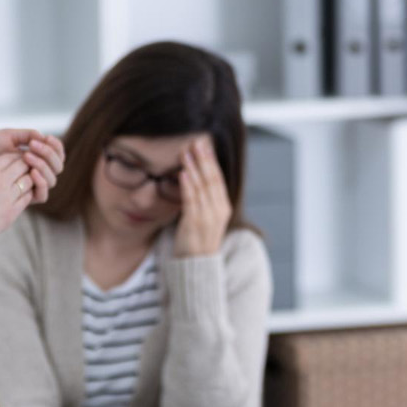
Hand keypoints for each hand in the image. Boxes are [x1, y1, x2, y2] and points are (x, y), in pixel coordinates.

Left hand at [0, 129, 64, 204]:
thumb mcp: (5, 136)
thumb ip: (26, 135)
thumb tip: (45, 137)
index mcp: (31, 156)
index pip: (56, 154)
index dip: (56, 147)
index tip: (48, 138)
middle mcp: (32, 170)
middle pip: (57, 167)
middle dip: (50, 155)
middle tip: (34, 147)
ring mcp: (27, 184)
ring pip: (52, 180)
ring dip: (45, 166)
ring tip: (28, 156)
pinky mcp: (20, 198)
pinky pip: (41, 195)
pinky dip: (41, 183)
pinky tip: (32, 172)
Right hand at [0, 152, 34, 247]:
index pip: (10, 157)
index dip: (16, 157)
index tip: (17, 160)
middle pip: (22, 166)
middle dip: (26, 166)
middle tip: (27, 168)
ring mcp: (6, 197)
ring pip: (28, 181)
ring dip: (30, 179)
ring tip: (27, 181)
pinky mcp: (11, 213)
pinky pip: (26, 198)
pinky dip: (28, 194)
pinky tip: (24, 195)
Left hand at [173, 135, 231, 257]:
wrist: (197, 266)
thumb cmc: (199, 240)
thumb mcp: (207, 217)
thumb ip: (204, 199)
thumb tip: (195, 177)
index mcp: (223, 207)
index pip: (218, 178)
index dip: (212, 161)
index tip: (205, 144)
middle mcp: (218, 210)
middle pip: (212, 179)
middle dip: (204, 159)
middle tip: (198, 141)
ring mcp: (207, 216)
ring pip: (202, 186)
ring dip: (194, 167)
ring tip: (186, 151)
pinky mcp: (194, 223)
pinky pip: (192, 200)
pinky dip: (188, 185)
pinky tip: (183, 173)